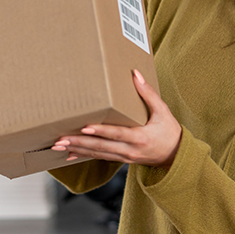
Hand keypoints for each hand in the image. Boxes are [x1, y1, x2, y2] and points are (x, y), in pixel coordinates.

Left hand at [51, 70, 181, 168]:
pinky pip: (100, 157)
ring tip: (59, 145)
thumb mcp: (163, 111)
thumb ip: (148, 93)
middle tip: (60, 140)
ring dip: (77, 149)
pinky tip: (70, 154)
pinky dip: (84, 156)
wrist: (175, 155)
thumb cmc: (169, 131)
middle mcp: (130, 149)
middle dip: (79, 143)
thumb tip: (135, 74)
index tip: (85, 128)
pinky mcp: (121, 159)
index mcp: (140, 137)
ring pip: (97, 154)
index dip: (100, 131)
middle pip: (101, 147)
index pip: (117, 134)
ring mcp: (124, 157)